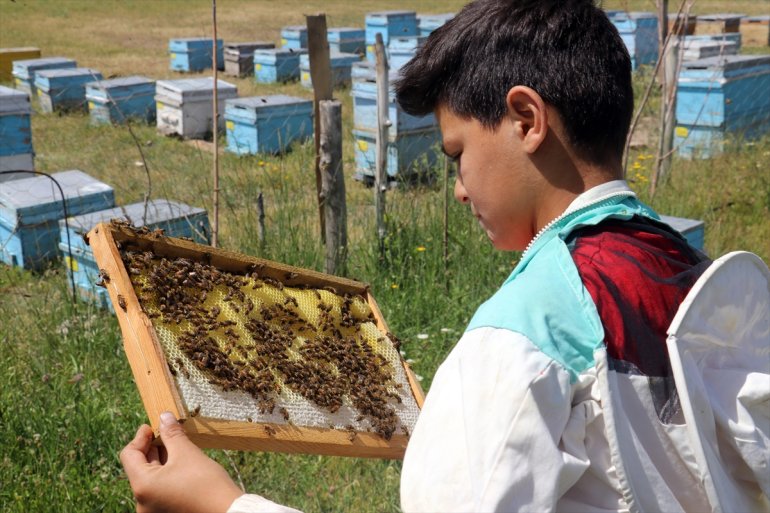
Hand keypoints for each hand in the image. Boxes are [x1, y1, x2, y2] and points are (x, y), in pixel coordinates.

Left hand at [120, 411, 243, 512]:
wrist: (228, 512)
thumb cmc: (206, 484)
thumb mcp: (187, 453)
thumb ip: (171, 434)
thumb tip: (164, 416)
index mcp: (142, 486)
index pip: (129, 455)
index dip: (140, 437)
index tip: (152, 426)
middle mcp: (142, 503)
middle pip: (139, 468)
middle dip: (152, 448)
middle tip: (166, 433)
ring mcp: (153, 511)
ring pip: (150, 479)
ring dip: (161, 461)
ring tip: (176, 447)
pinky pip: (159, 490)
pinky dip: (166, 474)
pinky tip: (181, 464)